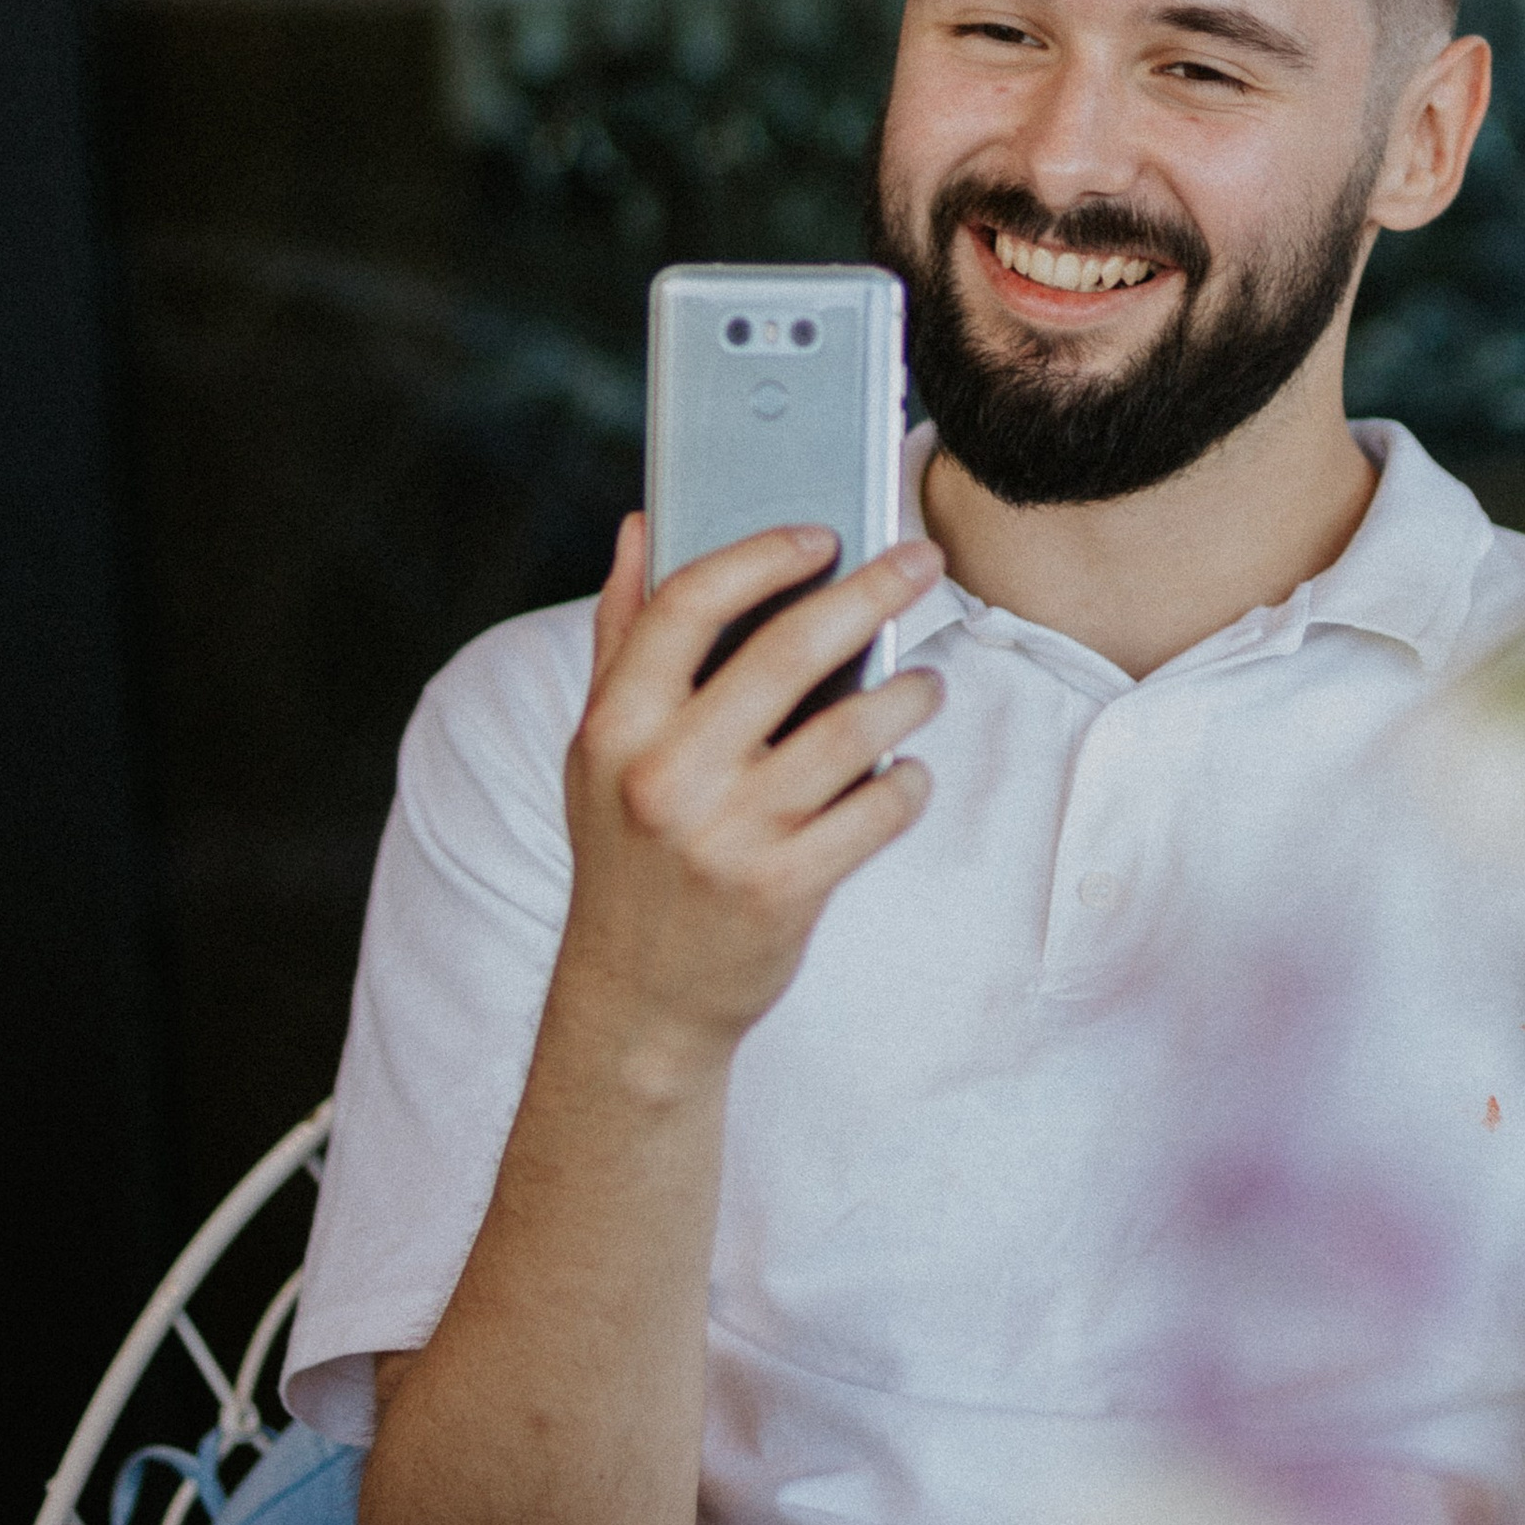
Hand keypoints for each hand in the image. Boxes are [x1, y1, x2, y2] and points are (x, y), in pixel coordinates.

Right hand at [556, 517, 944, 1079]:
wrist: (639, 999)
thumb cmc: (629, 852)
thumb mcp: (600, 749)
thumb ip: (623, 635)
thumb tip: (642, 525)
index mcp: (614, 726)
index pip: (688, 602)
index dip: (763, 554)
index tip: (823, 533)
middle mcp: (665, 775)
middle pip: (789, 649)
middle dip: (872, 590)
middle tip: (921, 562)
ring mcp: (728, 835)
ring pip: (853, 730)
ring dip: (908, 693)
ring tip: (925, 684)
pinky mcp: (784, 890)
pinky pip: (878, 810)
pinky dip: (908, 784)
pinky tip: (907, 776)